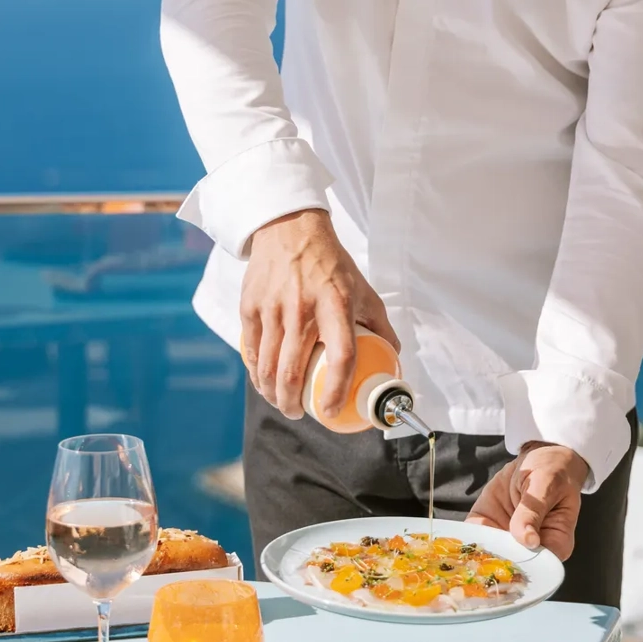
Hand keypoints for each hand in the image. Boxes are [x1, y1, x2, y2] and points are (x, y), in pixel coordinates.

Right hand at [239, 209, 398, 419]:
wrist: (290, 229)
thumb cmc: (331, 263)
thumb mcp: (363, 289)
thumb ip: (379, 324)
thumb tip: (392, 357)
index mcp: (336, 304)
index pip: (340, 355)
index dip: (336, 389)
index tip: (331, 410)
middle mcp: (302, 308)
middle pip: (292, 372)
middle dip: (293, 404)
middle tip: (300, 412)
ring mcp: (272, 308)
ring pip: (267, 368)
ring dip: (272, 395)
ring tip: (282, 403)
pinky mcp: (250, 306)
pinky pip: (250, 351)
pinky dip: (256, 374)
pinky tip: (264, 382)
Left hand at [467, 443, 589, 560]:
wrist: (537, 458)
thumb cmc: (552, 470)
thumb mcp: (546, 484)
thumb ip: (534, 510)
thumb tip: (529, 540)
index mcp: (555, 543)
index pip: (541, 566)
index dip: (523, 569)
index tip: (505, 564)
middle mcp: (531, 548)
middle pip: (513, 567)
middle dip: (494, 565)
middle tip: (479, 562)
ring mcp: (508, 539)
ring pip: (491, 556)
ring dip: (476, 556)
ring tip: (464, 556)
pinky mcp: (489, 526)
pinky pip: (475, 539)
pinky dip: (464, 541)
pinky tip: (455, 542)